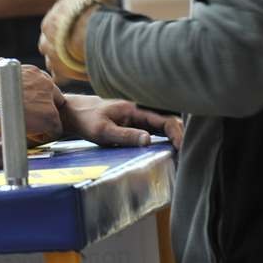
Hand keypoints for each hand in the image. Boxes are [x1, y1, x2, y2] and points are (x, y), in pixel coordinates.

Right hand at [0, 63, 64, 143]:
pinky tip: (30, 136)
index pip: (44, 86)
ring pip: (53, 116)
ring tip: (28, 128)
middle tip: (30, 118)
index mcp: (34, 72)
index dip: (37, 98)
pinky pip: (54, 130)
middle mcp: (46, 82)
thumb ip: (5, 68)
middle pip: (54, 99)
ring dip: (42, 123)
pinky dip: (44, 135)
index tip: (28, 105)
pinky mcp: (51, 117)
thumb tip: (0, 61)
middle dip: (43, 109)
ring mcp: (50, 100)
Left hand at [39, 0, 120, 82]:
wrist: (96, 38)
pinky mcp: (58, 70)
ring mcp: (51, 53)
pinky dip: (66, 73)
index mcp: (53, 16)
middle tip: (79, 43)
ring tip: (77, 58)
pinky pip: (59, 73)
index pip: (59, 18)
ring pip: (54, 55)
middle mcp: (47, 35)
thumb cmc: (98, 13)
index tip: (82, 24)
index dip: (71, 21)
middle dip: (63, 40)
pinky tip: (76, 71)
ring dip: (63, 56)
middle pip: (53, 38)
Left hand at [60, 94, 184, 149]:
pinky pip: (154, 129)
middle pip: (168, 122)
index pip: (164, 120)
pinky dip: (164, 138)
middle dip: (181, 135)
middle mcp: (139, 111)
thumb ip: (125, 135)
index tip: (182, 148)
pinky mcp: (133, 123)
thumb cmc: (87, 121)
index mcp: (135, 110)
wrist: (74, 113)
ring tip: (182, 153)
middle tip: (187, 153)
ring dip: (174, 136)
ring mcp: (137, 117)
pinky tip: (168, 149)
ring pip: (163, 125)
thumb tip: (148, 140)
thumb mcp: (103, 131)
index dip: (177, 134)